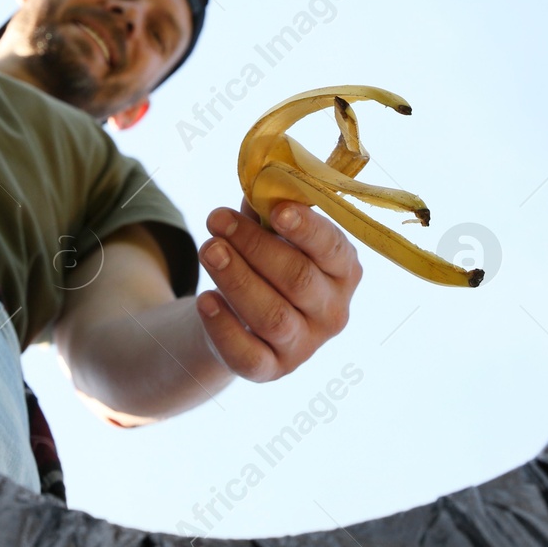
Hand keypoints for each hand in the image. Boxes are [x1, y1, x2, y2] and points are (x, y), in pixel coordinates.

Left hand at [194, 197, 361, 381]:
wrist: (241, 317)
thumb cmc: (264, 260)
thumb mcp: (270, 230)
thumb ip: (267, 206)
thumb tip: (260, 176)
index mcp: (343, 270)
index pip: (331, 248)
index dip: (306, 228)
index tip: (276, 209)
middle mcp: (333, 312)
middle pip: (297, 279)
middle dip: (254, 246)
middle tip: (217, 219)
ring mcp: (305, 346)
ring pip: (272, 315)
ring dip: (237, 279)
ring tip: (208, 249)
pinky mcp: (271, 370)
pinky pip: (247, 354)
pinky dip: (224, 327)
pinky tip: (204, 300)